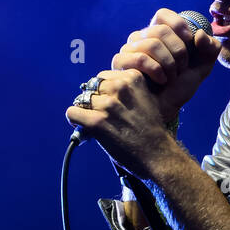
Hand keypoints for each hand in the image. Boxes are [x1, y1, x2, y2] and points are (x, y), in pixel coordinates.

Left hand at [66, 8, 220, 176]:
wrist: (157, 153)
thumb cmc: (151, 129)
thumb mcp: (146, 97)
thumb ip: (127, 88)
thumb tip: (104, 86)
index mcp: (132, 77)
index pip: (104, 76)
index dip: (104, 91)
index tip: (110, 103)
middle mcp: (119, 87)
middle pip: (91, 86)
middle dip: (94, 99)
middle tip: (101, 114)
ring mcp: (107, 104)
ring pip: (81, 99)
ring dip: (85, 111)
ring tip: (95, 123)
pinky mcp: (96, 122)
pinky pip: (72, 113)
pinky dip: (75, 121)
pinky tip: (85, 128)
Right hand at [112, 9, 221, 124]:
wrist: (165, 109)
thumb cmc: (179, 87)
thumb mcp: (202, 67)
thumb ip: (210, 48)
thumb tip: (199, 34)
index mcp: (158, 33)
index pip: (162, 15)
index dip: (177, 24)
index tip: (189, 39)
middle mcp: (141, 38)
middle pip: (160, 30)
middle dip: (178, 51)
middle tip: (182, 68)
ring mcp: (129, 49)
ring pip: (151, 44)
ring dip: (168, 63)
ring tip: (171, 77)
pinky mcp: (120, 63)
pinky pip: (140, 57)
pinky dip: (156, 70)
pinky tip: (161, 81)